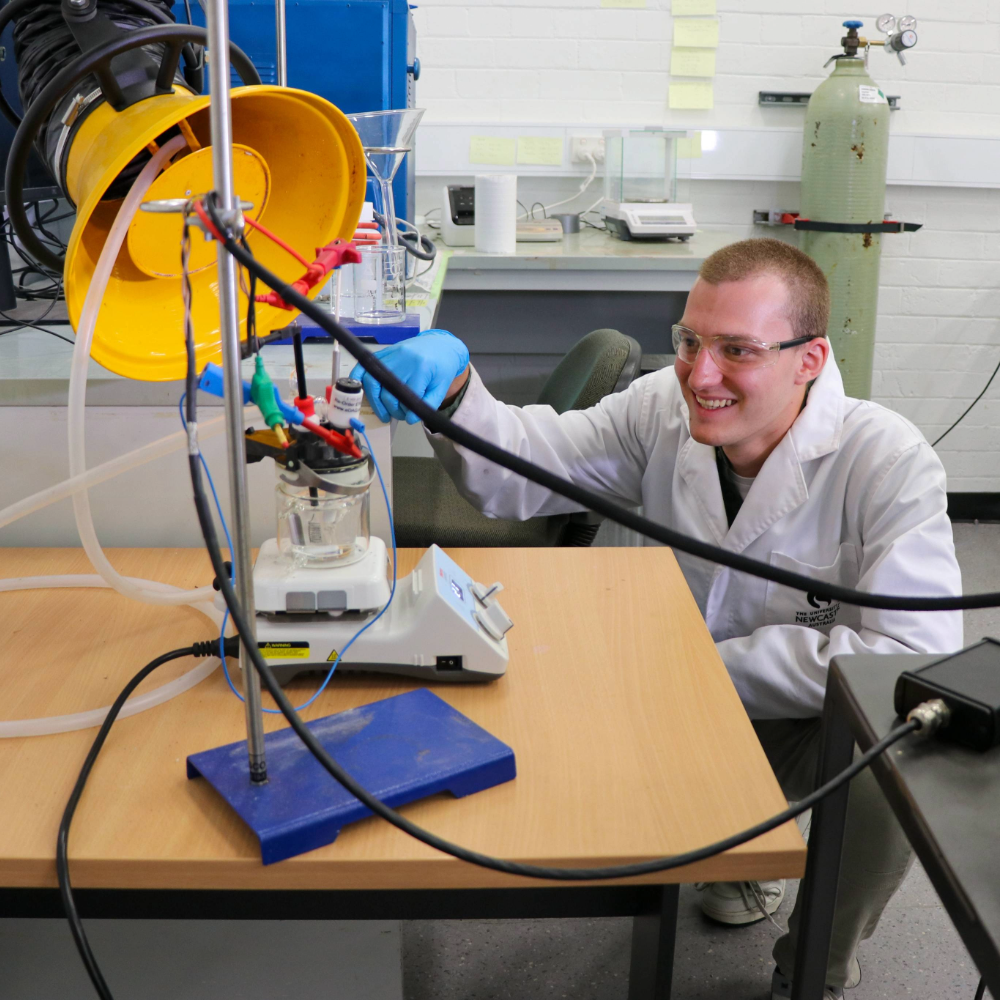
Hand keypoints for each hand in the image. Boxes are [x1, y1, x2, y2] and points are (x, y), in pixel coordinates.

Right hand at [350, 329, 470, 423]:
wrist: (441, 345)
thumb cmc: (442, 367)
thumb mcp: (442, 386)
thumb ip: (429, 404)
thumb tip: (410, 418)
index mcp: (420, 367)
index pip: (407, 397)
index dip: (407, 412)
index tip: (409, 418)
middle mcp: (402, 360)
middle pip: (388, 392)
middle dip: (391, 409)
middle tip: (398, 415)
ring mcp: (390, 355)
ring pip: (372, 382)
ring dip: (375, 402)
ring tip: (384, 413)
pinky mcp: (383, 353)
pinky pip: (364, 366)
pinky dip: (358, 379)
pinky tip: (361, 393)